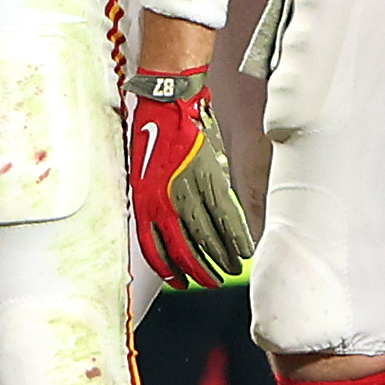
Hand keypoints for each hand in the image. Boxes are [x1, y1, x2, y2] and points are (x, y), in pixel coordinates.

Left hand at [128, 69, 252, 287]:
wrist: (168, 102)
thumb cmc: (151, 131)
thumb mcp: (140, 171)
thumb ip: (152, 199)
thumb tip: (164, 223)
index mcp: (144, 201)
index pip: (155, 248)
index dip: (168, 269)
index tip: (180, 282)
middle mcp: (165, 201)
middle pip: (183, 248)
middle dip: (198, 270)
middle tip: (210, 282)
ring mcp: (190, 191)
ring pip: (207, 236)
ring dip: (219, 258)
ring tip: (229, 270)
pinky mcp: (212, 179)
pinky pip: (226, 216)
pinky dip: (236, 235)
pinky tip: (244, 249)